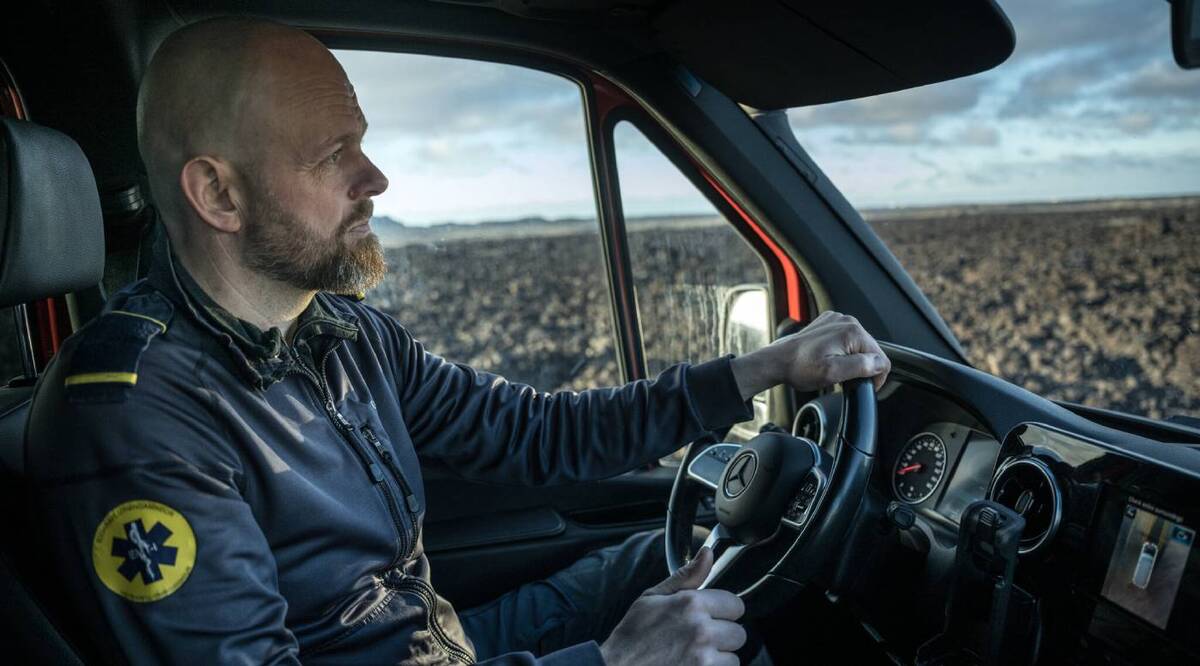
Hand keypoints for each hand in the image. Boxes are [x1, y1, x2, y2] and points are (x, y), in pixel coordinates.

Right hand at [600, 547, 746, 665]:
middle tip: (699, 638)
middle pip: (738, 633)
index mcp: (691, 604)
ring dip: (719, 657)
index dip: (723, 611)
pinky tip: (693, 665)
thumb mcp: (653, 597)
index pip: (735, 605)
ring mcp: (704, 658)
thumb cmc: (632, 635)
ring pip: (734, 657)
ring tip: (694, 654)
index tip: (711, 617)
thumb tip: (708, 553)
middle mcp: (701, 630)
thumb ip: (686, 576)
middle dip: (723, 636)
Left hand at [730, 311, 890, 399]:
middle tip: (845, 380)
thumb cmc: (800, 368)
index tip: (864, 386)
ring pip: (859, 346)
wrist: (778, 361)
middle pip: (871, 351)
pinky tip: (830, 360)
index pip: (881, 357)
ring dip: (853, 360)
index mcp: (852, 331)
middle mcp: (847, 321)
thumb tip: (880, 363)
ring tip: (835, 370)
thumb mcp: (833, 373)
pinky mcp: (829, 324)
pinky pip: (846, 340)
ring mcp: (837, 320)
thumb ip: (860, 366)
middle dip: (863, 367)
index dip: (876, 376)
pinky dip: (843, 352)